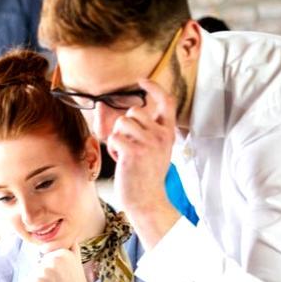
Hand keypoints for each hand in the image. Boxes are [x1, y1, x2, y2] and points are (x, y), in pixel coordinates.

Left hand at [30, 248, 100, 281]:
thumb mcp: (78, 266)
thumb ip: (72, 251)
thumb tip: (72, 240)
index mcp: (63, 252)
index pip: (46, 257)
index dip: (53, 270)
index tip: (64, 278)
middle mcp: (53, 258)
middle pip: (38, 264)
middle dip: (45, 276)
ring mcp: (43, 269)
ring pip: (33, 273)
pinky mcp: (35, 281)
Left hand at [107, 79, 176, 216]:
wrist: (147, 200)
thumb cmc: (146, 176)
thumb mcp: (156, 150)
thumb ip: (147, 132)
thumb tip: (123, 114)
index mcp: (168, 133)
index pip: (167, 102)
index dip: (155, 88)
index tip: (142, 81)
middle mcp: (162, 135)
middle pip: (135, 112)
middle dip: (124, 126)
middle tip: (128, 146)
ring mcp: (149, 143)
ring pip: (122, 122)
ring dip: (117, 137)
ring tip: (125, 153)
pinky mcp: (135, 152)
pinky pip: (114, 137)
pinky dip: (112, 148)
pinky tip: (121, 160)